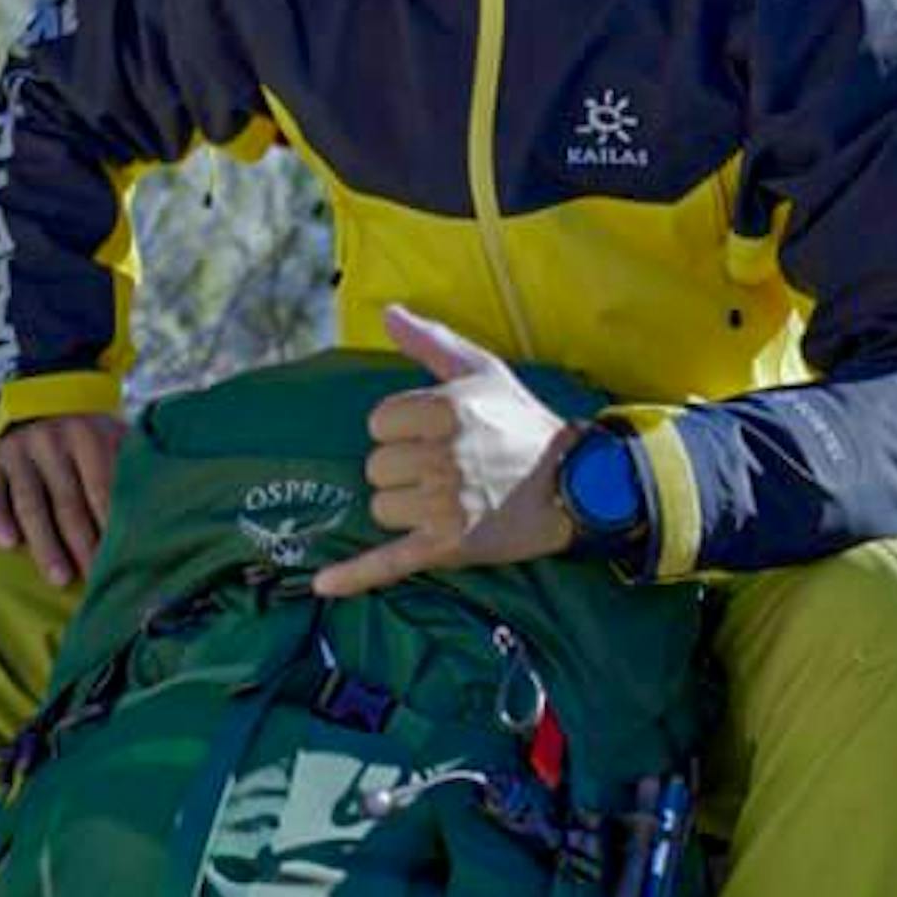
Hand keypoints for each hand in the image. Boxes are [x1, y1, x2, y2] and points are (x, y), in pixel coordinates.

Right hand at [0, 411, 125, 587]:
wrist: (42, 403)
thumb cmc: (91, 441)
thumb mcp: (114, 440)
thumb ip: (133, 470)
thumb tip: (162, 518)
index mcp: (90, 435)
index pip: (102, 488)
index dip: (112, 528)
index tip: (124, 563)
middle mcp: (52, 438)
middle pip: (69, 502)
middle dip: (84, 545)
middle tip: (97, 582)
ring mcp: (18, 449)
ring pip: (30, 502)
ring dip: (45, 543)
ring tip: (60, 578)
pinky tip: (7, 544)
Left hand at [312, 305, 574, 597]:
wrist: (573, 484)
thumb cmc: (521, 422)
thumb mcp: (481, 370)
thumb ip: (430, 341)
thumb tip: (388, 312)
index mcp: (444, 411)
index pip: (378, 423)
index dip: (400, 428)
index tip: (433, 433)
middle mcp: (442, 458)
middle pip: (376, 468)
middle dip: (402, 468)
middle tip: (445, 468)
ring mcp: (444, 505)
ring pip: (382, 508)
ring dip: (404, 506)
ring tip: (447, 498)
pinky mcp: (448, 545)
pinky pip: (389, 561)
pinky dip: (355, 576)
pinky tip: (323, 585)